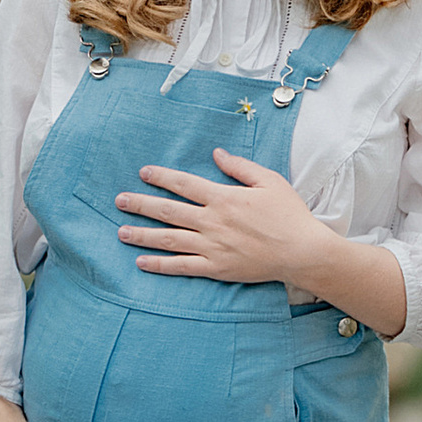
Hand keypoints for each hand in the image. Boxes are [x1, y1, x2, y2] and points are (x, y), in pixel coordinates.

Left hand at [116, 149, 324, 291]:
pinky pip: (182, 266)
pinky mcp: (216, 268)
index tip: (143, 173)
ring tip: (121, 231)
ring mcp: (212, 246)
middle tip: (119, 201)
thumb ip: (240, 167)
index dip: (161, 177)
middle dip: (141, 205)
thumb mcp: (268, 181)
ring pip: (169, 239)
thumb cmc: (289, 214)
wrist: (302, 251)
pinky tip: (142, 262)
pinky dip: (160, 265)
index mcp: (223, 198)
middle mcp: (212, 221)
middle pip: (168, 211)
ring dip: (143, 234)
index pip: (184, 184)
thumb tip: (216, 154)